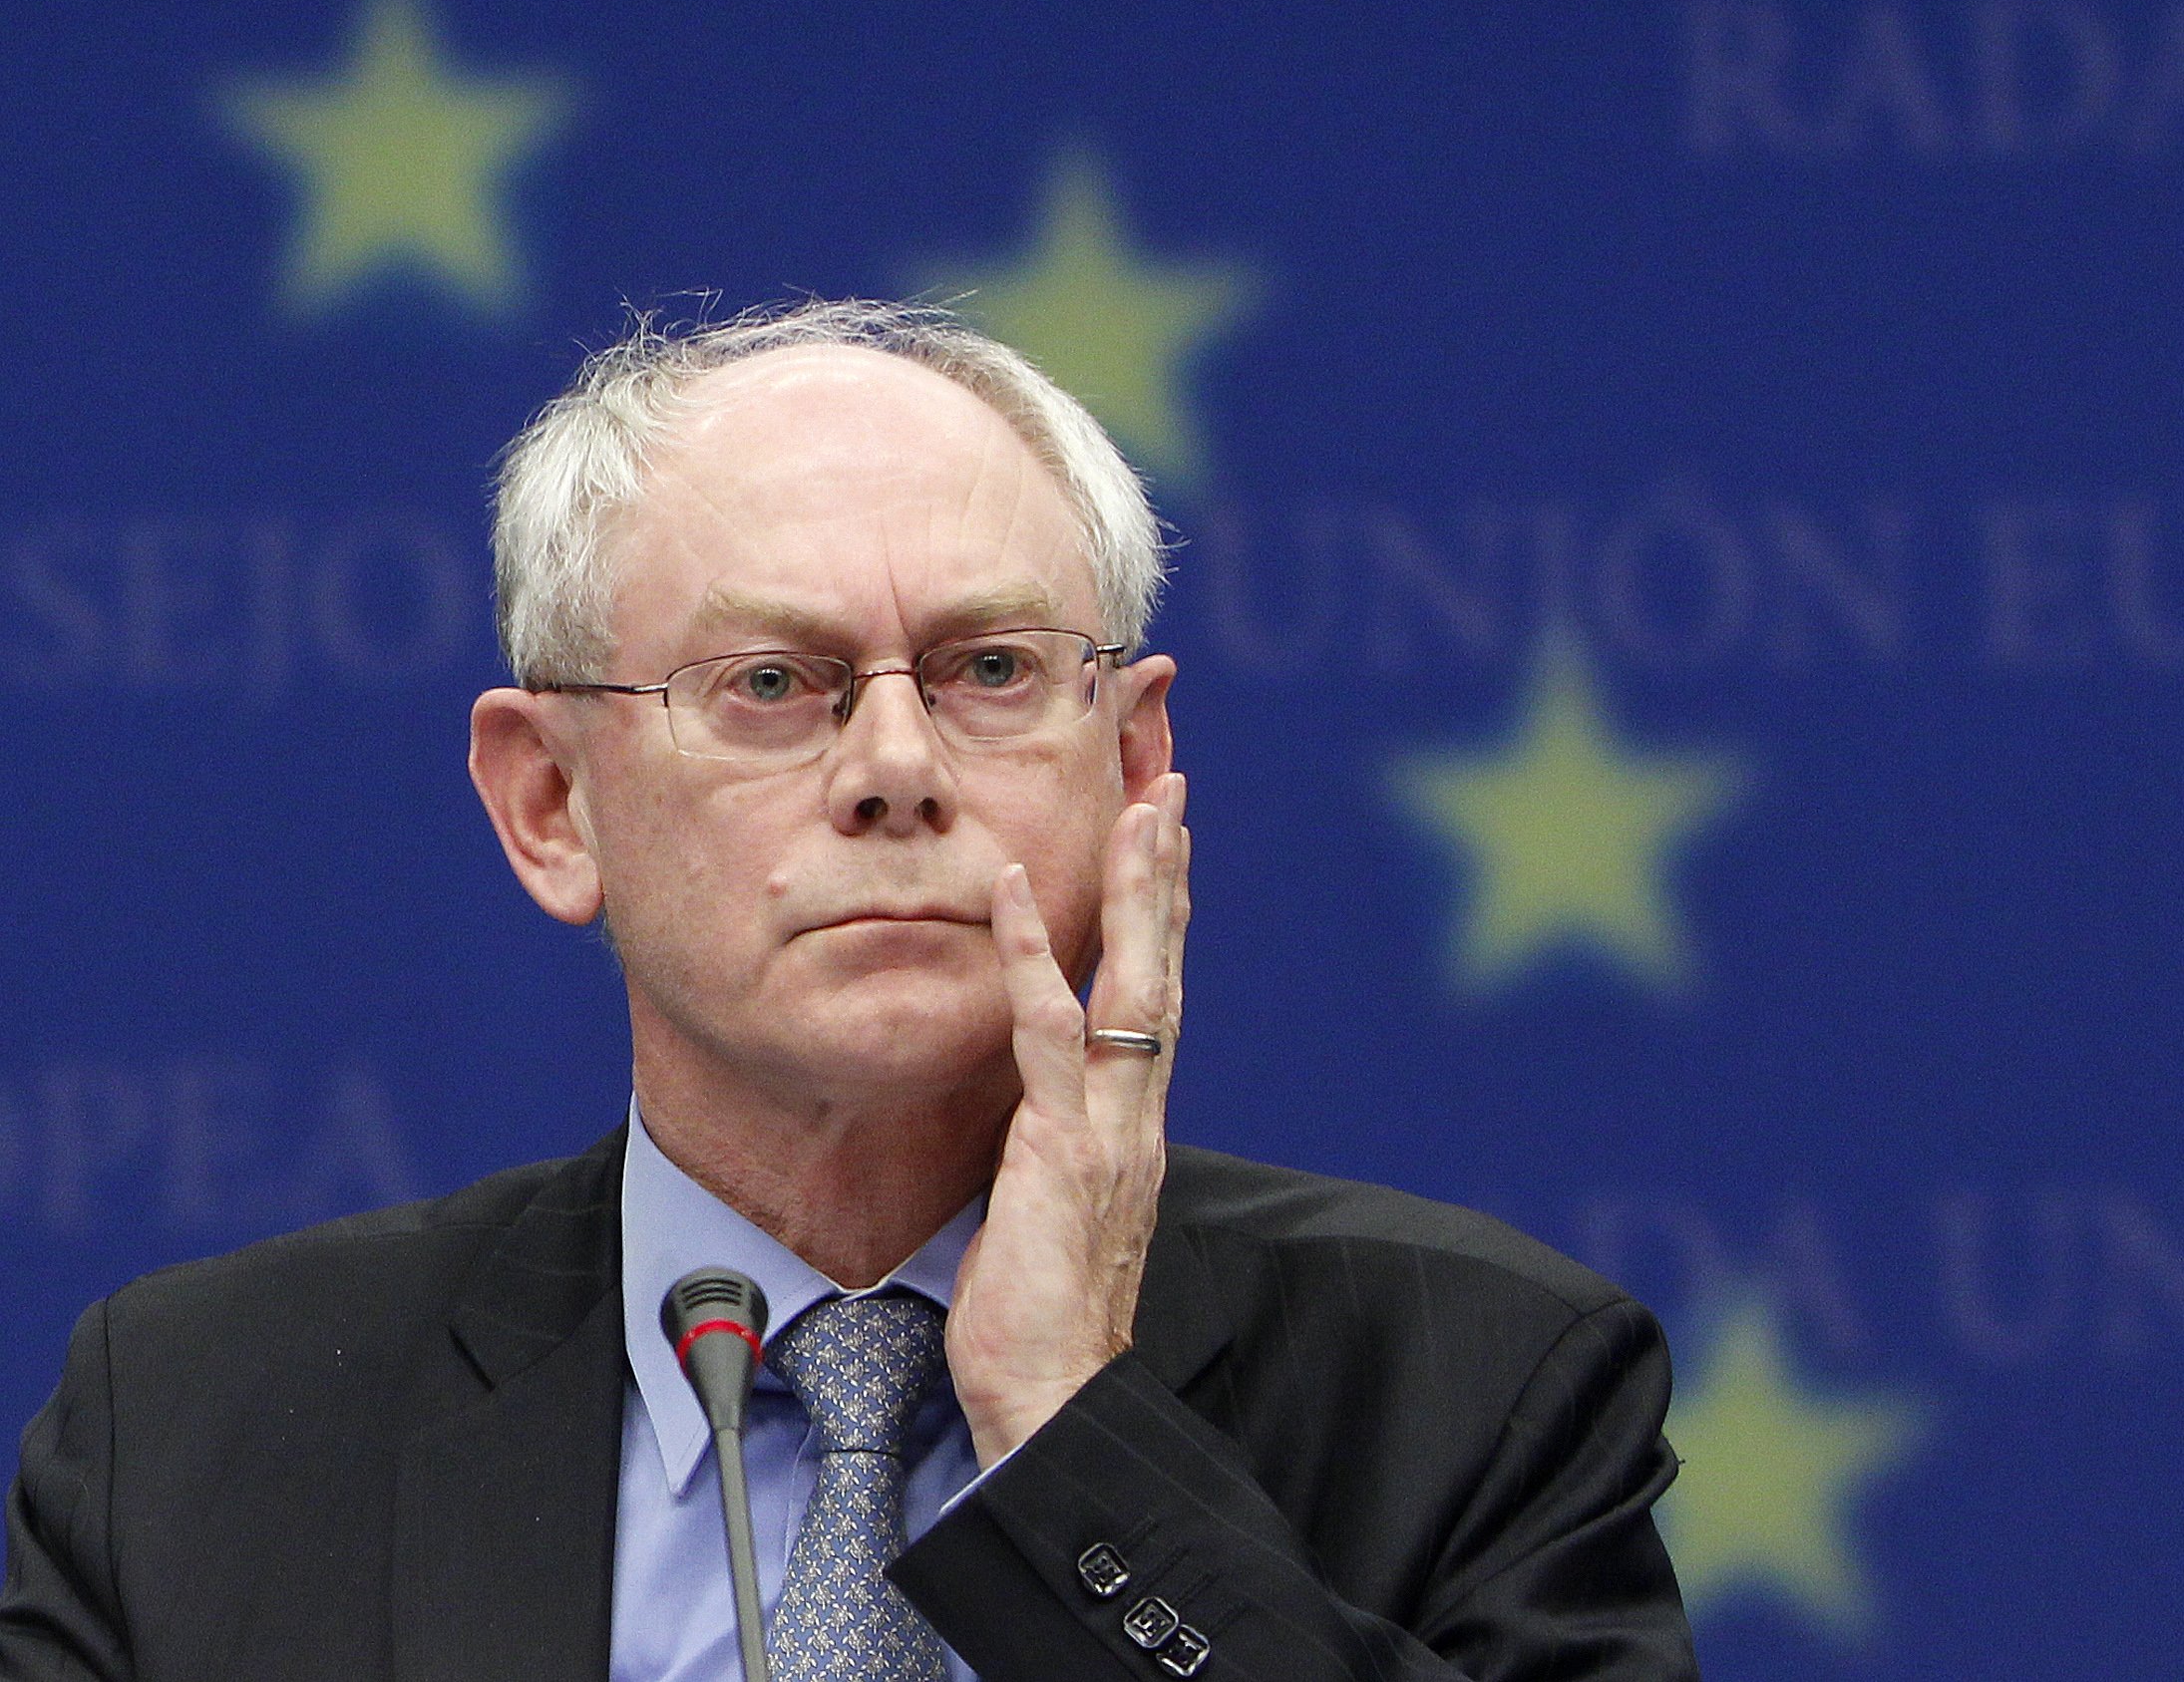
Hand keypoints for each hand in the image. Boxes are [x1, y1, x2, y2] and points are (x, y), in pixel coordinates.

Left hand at [946, 771, 1189, 1466]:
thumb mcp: (1057, 1213)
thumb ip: (1059, 1146)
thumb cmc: (1049, 1320)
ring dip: (1135, 887)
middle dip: (1167, 874)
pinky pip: (1045, 1032)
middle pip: (1163, 970)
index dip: (1163, 918)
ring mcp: (1108, 1127)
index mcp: (1136, 1126)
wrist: (1059, 1403)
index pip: (1158, 999)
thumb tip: (1040, 1109)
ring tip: (1138, 804)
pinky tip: (1008, 888)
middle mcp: (1138, 1114)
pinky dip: (1028, 954)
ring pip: (1131, 983)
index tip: (1165, 845)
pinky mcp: (1061, 1148)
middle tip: (1170, 786)